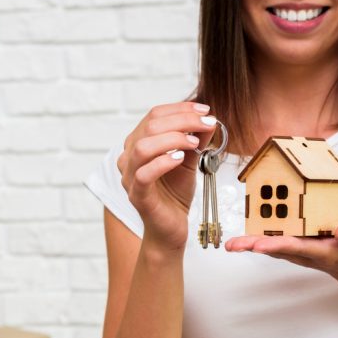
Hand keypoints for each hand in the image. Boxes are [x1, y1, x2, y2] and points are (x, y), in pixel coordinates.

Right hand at [118, 101, 220, 252]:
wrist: (170, 228)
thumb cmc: (175, 194)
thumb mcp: (188, 161)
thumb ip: (196, 139)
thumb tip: (209, 119)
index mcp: (137, 144)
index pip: (154, 115)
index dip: (180, 109)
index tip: (205, 111)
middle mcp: (128, 158)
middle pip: (150, 126)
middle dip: (182, 120)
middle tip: (207, 124)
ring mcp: (129, 177)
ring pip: (143, 147)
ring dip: (173, 138)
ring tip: (195, 143)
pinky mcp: (136, 195)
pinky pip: (144, 174)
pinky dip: (163, 162)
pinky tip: (180, 159)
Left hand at [224, 222, 337, 291]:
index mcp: (321, 251)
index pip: (296, 247)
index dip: (276, 244)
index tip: (258, 245)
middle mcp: (305, 252)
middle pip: (276, 248)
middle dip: (253, 246)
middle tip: (232, 246)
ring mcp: (299, 251)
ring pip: (272, 245)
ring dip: (250, 244)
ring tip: (230, 244)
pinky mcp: (296, 245)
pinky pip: (276, 240)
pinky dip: (259, 237)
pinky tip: (244, 234)